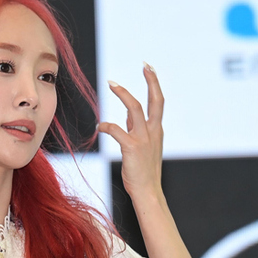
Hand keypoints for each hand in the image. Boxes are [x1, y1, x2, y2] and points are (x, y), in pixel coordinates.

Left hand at [98, 63, 163, 198]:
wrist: (148, 192)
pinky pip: (116, 129)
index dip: (153, 84)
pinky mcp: (132, 147)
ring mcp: (144, 138)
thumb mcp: (142, 147)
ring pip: (135, 108)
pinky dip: (106, 126)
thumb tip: (128, 117)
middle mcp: (153, 131)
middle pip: (156, 100)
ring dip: (123, 94)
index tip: (148, 68)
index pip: (157, 102)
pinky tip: (99, 127)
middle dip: (151, 81)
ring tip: (112, 83)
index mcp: (157, 130)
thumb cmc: (143, 172)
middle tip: (145, 64)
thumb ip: (136, 130)